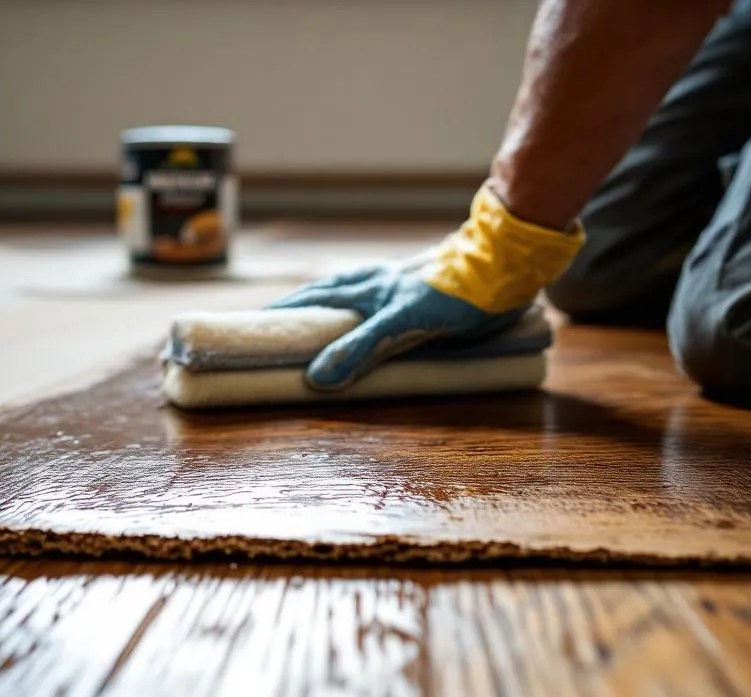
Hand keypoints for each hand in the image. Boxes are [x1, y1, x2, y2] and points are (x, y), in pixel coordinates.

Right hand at [269, 185, 585, 390]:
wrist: (503, 264)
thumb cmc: (454, 294)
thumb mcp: (402, 324)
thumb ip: (361, 349)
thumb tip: (317, 377)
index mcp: (362, 289)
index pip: (305, 303)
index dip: (275, 316)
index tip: (247, 330)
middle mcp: (371, 283)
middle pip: (318, 295)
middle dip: (290, 312)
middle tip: (265, 329)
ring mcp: (392, 284)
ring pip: (343, 293)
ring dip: (320, 307)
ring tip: (302, 324)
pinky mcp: (413, 290)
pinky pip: (370, 298)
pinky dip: (354, 308)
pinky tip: (360, 316)